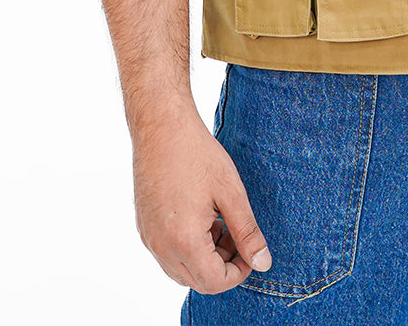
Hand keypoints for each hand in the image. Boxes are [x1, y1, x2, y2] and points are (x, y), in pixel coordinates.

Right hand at [132, 107, 271, 293]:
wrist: (161, 126)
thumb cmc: (196, 154)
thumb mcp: (231, 192)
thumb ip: (247, 232)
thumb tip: (263, 263)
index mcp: (183, 241)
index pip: (214, 282)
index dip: (239, 272)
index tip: (251, 249)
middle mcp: (161, 246)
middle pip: (197, 280)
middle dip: (223, 265)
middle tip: (237, 234)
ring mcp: (149, 237)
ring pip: (181, 270)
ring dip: (205, 258)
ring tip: (220, 223)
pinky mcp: (144, 226)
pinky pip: (167, 253)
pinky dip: (188, 247)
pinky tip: (201, 216)